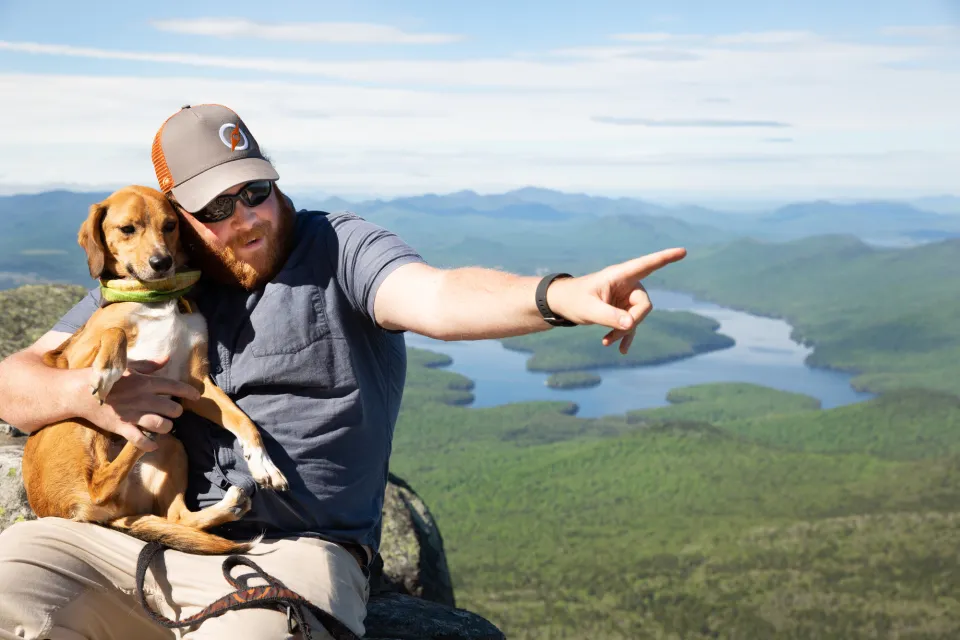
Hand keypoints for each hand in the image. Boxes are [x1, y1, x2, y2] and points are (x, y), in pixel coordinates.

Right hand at [75, 357, 201, 450]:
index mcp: (145, 382)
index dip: (189, 392)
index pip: (174, 386)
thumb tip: (167, 359)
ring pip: (160, 424)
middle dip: (177, 411)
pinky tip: (154, 445)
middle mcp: (142, 398)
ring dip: (167, 427)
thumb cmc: (104, 376)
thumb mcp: (128, 366)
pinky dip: (149, 445)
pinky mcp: (121, 426)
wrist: (78, 391)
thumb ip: (149, 365)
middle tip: (174, 412)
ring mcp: (132, 414)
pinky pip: (140, 439)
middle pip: (172, 408)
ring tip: (165, 425)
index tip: (197, 397)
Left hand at [546, 247, 686, 353]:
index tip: (683, 251)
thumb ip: (609, 316)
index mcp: (620, 275)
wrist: (562, 304)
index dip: (665, 258)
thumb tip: (630, 324)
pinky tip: (621, 350)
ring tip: (606, 342)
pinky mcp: (623, 310)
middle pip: (644, 304)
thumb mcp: (589, 309)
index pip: (647, 264)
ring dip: (624, 331)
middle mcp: (627, 284)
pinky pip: (631, 324)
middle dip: (632, 321)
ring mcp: (626, 298)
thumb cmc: (573, 300)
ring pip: (637, 317)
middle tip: (613, 334)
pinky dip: (625, 336)